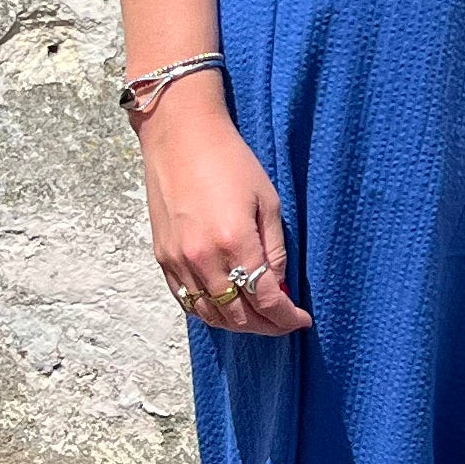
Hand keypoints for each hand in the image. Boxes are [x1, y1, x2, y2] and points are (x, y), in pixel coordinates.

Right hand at [135, 81, 309, 334]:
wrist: (180, 137)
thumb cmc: (231, 162)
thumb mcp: (268, 201)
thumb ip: (274, 249)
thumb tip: (279, 288)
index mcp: (235, 242)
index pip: (265, 299)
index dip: (287, 317)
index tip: (302, 320)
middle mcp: (203, 258)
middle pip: (237, 315)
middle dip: (266, 326)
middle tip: (283, 322)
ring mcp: (178, 261)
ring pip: (209, 314)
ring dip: (237, 324)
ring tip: (259, 319)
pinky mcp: (162, 258)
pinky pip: (186, 300)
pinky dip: (208, 312)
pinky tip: (226, 308)